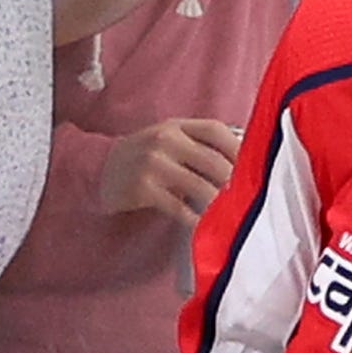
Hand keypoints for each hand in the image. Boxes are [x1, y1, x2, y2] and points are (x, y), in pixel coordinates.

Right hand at [100, 116, 237, 226]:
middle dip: (234, 182)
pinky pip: (178, 207)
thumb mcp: (168, 140)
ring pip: (200, 186)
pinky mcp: (143, 188)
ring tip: (231, 214)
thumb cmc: (143, 157)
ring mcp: (154, 163)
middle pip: (214, 161)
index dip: (239, 148)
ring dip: (218, 203)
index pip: (216, 130)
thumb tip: (242, 162)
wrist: (98, 169)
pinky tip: (204, 226)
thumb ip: (198, 145)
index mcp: (176, 125)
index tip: (253, 166)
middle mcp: (166, 140)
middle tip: (247, 197)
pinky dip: (195, 219)